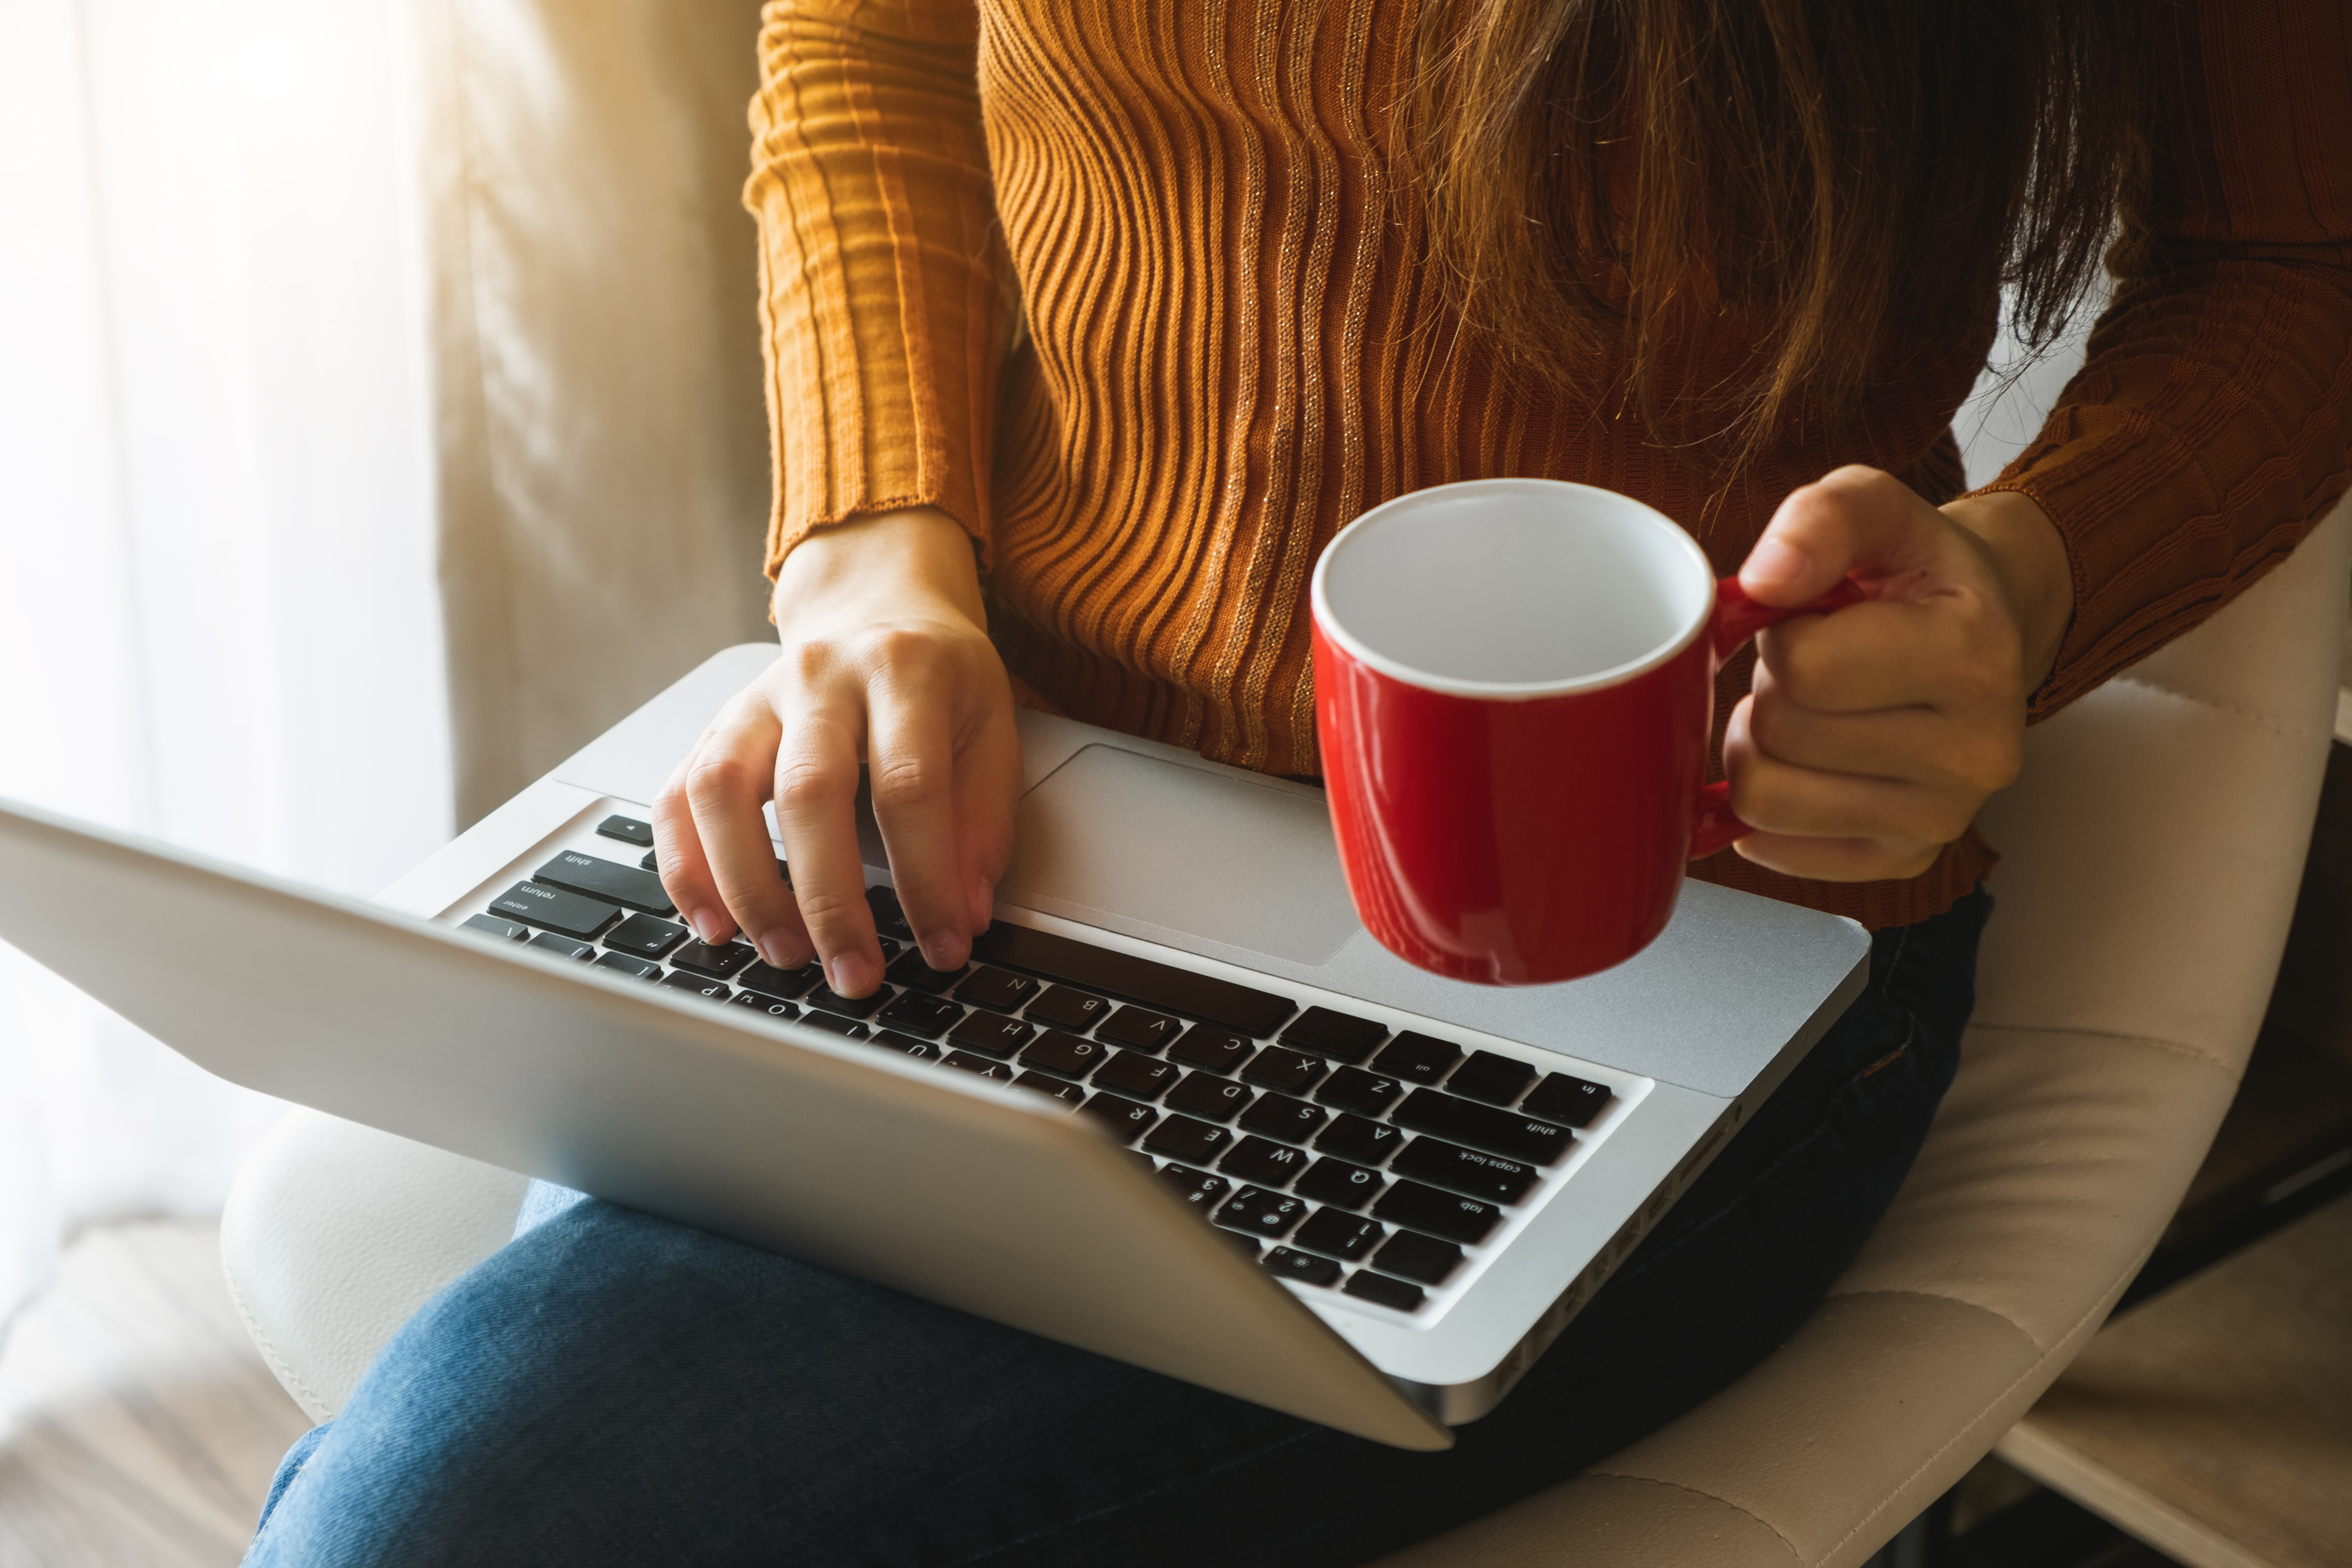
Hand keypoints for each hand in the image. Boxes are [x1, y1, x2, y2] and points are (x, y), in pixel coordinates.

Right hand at [651, 507, 1019, 995]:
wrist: (878, 604)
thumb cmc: (939, 678)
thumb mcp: (990, 729)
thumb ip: (983, 820)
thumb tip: (966, 914)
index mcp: (903, 672)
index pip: (909, 787)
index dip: (927, 879)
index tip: (944, 947)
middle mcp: (820, 677)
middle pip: (808, 791)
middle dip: (829, 899)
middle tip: (854, 974)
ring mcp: (756, 700)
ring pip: (723, 790)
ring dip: (747, 887)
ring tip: (783, 954)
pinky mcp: (715, 727)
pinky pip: (678, 797)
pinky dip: (686, 868)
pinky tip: (714, 922)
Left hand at [1724, 466, 2070, 881]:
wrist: (1983, 628)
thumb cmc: (1915, 573)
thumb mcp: (1875, 510)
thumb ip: (1821, 519)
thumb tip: (1764, 578)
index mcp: (1975, 655)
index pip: (1804, 667)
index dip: (1782, 634)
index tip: (1813, 619)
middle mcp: (1975, 751)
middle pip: (1780, 736)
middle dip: (1771, 691)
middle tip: (1815, 667)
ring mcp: (1944, 816)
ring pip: (1765, 801)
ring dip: (1761, 749)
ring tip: (1810, 711)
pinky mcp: (1905, 857)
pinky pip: (1776, 849)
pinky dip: (1767, 809)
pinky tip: (1804, 766)